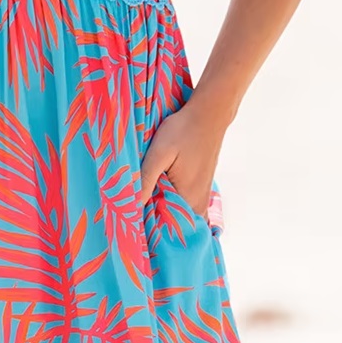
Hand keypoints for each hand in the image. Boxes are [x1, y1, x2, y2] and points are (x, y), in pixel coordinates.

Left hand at [137, 96, 228, 217]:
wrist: (209, 115)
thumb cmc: (183, 131)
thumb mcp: (159, 153)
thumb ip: (145, 180)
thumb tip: (132, 206)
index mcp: (189, 199)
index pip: (166, 227)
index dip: (147, 227)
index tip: (132, 225)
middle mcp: (198, 203)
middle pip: (172, 223)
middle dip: (154, 221)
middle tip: (133, 215)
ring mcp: (202, 197)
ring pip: (178, 215)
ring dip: (162, 211)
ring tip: (144, 204)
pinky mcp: (201, 189)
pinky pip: (184, 206)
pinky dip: (171, 204)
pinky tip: (158, 194)